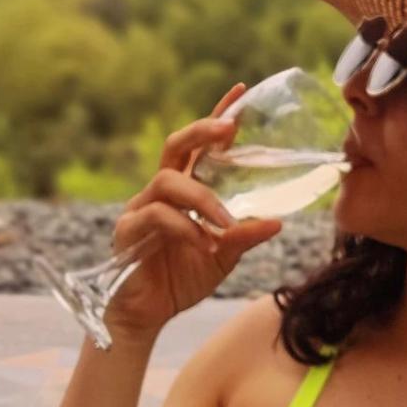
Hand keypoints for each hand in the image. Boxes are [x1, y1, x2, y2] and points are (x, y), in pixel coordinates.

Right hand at [103, 83, 282, 340]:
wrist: (146, 316)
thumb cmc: (181, 280)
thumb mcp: (224, 256)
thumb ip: (244, 236)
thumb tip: (279, 221)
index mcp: (185, 191)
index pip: (200, 145)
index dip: (216, 117)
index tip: (239, 90)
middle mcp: (161, 192)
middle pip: (176, 145)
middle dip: (201, 131)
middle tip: (229, 128)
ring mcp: (140, 208)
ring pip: (168, 181)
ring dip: (203, 199)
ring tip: (226, 222)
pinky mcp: (127, 231)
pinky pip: (156, 217)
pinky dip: (186, 229)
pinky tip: (206, 245)